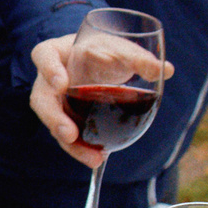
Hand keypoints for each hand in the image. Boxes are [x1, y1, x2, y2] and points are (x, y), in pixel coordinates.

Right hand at [26, 33, 172, 169]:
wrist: (99, 63)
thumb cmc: (104, 50)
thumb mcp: (120, 48)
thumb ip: (139, 58)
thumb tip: (166, 70)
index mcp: (57, 52)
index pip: (44, 56)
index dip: (49, 69)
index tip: (62, 84)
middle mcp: (48, 79)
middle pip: (40, 99)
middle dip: (54, 119)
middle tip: (69, 134)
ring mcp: (54, 102)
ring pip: (53, 123)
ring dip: (71, 144)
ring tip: (93, 158)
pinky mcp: (64, 119)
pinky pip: (68, 136)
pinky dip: (81, 149)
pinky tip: (98, 158)